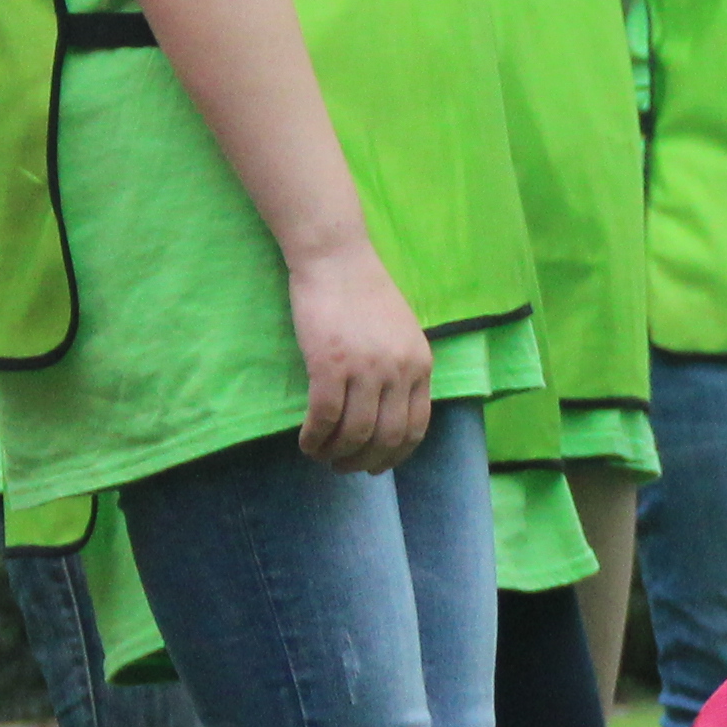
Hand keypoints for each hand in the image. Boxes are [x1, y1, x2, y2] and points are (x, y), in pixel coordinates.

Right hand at [284, 241, 435, 472]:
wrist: (335, 258)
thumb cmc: (363, 292)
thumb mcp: (402, 333)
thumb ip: (402, 369)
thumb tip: (389, 411)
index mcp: (420, 364)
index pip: (416, 427)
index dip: (395, 455)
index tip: (377, 466)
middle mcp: (399, 371)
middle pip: (386, 437)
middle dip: (363, 461)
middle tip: (343, 467)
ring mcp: (366, 369)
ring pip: (354, 433)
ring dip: (336, 453)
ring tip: (321, 455)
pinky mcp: (330, 364)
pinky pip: (325, 417)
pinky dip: (315, 438)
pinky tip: (306, 442)